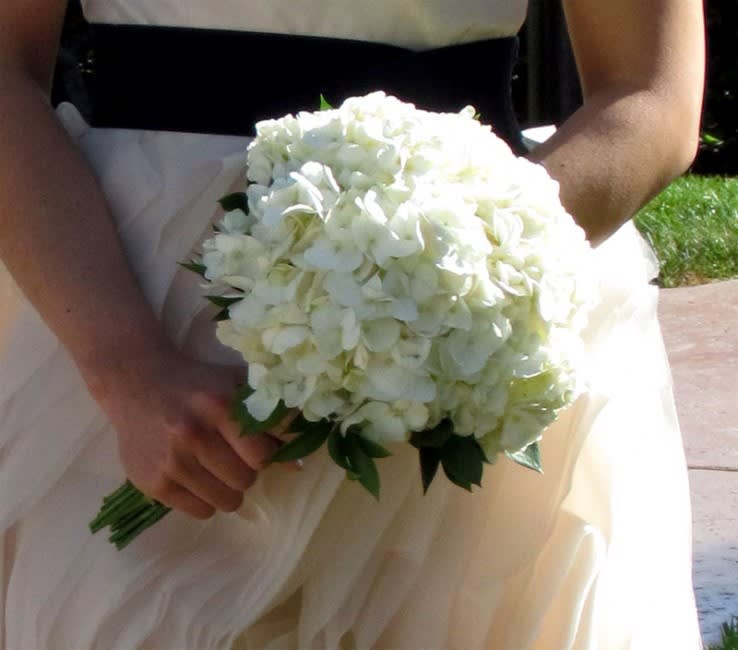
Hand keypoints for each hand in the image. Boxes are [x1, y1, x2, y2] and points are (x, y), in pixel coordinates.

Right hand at [85, 346, 287, 519]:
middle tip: (233, 455)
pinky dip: (206, 500)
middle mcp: (194, 433)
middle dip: (248, 470)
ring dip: (230, 489)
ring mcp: (172, 461)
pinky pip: (202, 512)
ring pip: (228, 500)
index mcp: (220, 405)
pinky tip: (196, 477)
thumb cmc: (196, 384)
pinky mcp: (153, 483)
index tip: (259, 445)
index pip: (265, 452)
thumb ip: (271, 418)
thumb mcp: (235, 386)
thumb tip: (297, 465)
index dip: (269, 452)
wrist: (135, 382)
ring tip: (216, 468)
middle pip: (248, 478)